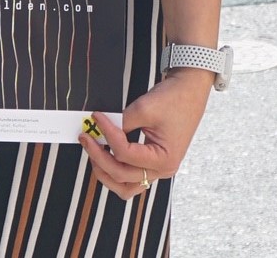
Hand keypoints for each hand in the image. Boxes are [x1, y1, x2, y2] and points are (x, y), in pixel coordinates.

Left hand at [78, 70, 212, 200]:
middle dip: (99, 156)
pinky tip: (105, 156)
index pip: (125, 154)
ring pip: (125, 186)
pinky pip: (132, 178)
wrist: (190, 90)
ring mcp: (159, 169)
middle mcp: (163, 170)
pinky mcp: (154, 163)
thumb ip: (120, 124)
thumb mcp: (144, 109)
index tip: (96, 118)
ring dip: (106, 172)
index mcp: (165, 159)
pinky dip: (116, 171)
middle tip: (86, 137)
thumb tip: (99, 130)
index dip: (107, 135)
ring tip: (93, 152)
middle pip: (122, 175)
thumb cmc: (174, 99)